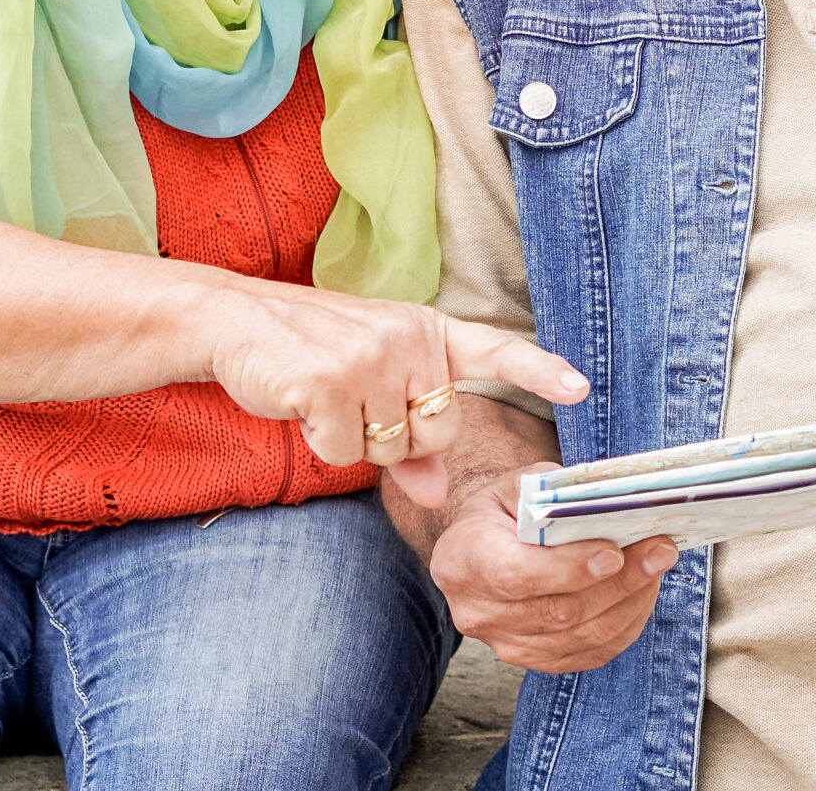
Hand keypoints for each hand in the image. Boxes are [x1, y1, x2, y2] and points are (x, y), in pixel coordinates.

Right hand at [204, 285, 587, 483]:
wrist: (234, 322)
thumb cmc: (309, 353)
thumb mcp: (369, 382)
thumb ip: (410, 441)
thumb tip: (435, 494)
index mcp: (426, 329)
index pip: (495, 350)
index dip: (539, 370)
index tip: (581, 388)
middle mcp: (408, 338)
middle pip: (438, 433)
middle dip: (399, 440)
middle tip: (355, 404)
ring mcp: (371, 358)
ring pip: (392, 450)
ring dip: (355, 441)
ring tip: (325, 397)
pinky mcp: (330, 382)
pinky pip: (346, 453)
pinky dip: (322, 444)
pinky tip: (304, 406)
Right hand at [429, 461, 675, 673]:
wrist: (481, 545)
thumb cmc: (503, 509)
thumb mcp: (517, 485)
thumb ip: (555, 494)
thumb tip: (611, 504)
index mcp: (462, 559)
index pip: (517, 575)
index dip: (569, 568)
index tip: (614, 552)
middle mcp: (478, 611)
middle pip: (559, 611)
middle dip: (619, 581)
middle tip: (660, 550)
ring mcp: (505, 643)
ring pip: (582, 636)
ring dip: (630, 601)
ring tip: (658, 566)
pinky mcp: (535, 659)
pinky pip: (591, 653)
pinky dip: (626, 623)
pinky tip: (643, 592)